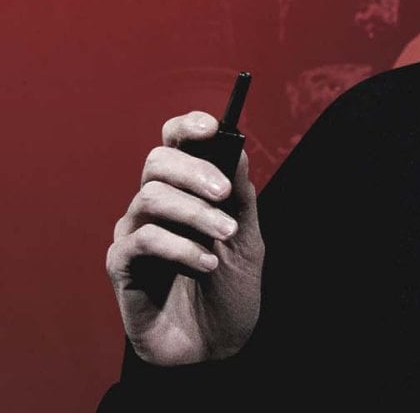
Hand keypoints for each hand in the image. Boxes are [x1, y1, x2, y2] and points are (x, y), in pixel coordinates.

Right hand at [106, 112, 264, 365]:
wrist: (218, 343)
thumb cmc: (230, 288)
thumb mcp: (248, 239)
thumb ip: (240, 196)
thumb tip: (237, 147)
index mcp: (186, 192)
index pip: (174, 144)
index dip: (186, 127)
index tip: (211, 126)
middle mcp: (154, 207)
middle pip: (157, 162)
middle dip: (195, 171)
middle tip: (224, 194)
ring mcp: (134, 234)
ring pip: (150, 198)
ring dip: (194, 213)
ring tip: (226, 235)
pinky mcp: (121, 266)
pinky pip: (142, 241)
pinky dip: (180, 247)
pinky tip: (206, 263)